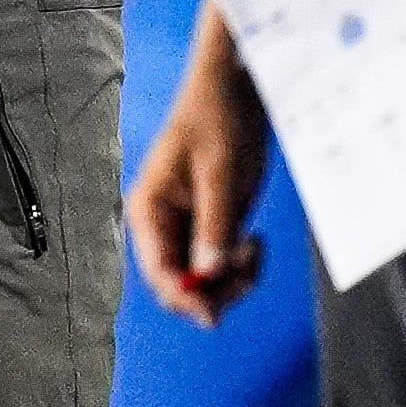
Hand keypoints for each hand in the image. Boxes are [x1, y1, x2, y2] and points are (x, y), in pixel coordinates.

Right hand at [125, 60, 271, 327]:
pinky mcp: (213, 227)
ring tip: (255, 250)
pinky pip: (223, 265)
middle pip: (179, 285)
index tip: (213, 314)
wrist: (237, 92)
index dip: (182, 297)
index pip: (156, 271)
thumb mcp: (219, 173)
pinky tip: (256, 244)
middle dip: (214, 289)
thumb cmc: (217, 120)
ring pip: (204, 281)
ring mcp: (190, 228)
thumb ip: (214, 225)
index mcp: (149, 209)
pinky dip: (242, 266)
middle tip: (247, 269)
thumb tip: (208, 275)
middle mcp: (164, 225)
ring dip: (232, 279)